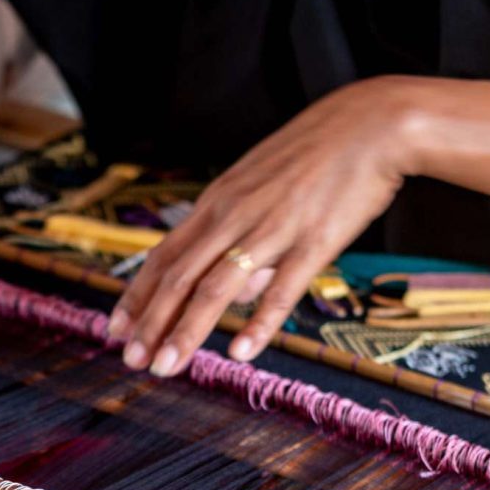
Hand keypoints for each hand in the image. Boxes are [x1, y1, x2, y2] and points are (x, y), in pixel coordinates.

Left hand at [107, 75, 420, 375]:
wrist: (372, 123)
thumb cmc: (318, 156)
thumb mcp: (263, 190)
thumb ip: (243, 240)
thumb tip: (237, 295)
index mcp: (219, 203)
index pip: (164, 256)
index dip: (137, 295)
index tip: (116, 329)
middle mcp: (235, 216)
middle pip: (179, 276)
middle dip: (150, 322)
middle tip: (131, 360)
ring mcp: (272, 228)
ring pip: (216, 287)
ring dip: (187, 331)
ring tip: (166, 366)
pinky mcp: (313, 240)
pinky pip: (281, 289)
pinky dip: (258, 323)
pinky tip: (241, 354)